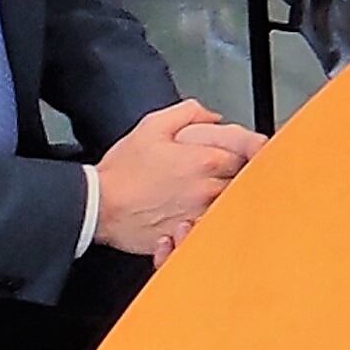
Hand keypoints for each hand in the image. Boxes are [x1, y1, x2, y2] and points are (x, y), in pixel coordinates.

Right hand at [92, 99, 250, 258]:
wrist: (97, 206)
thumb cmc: (121, 172)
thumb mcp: (152, 126)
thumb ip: (189, 112)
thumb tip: (214, 117)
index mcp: (205, 161)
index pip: (250, 154)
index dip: (250, 150)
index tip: (252, 150)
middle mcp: (208, 190)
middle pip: (245, 181)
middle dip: (242, 173)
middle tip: (229, 169)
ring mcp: (200, 216)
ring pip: (232, 206)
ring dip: (229, 197)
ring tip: (212, 192)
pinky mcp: (188, 237)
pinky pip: (213, 229)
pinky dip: (212, 221)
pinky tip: (200, 214)